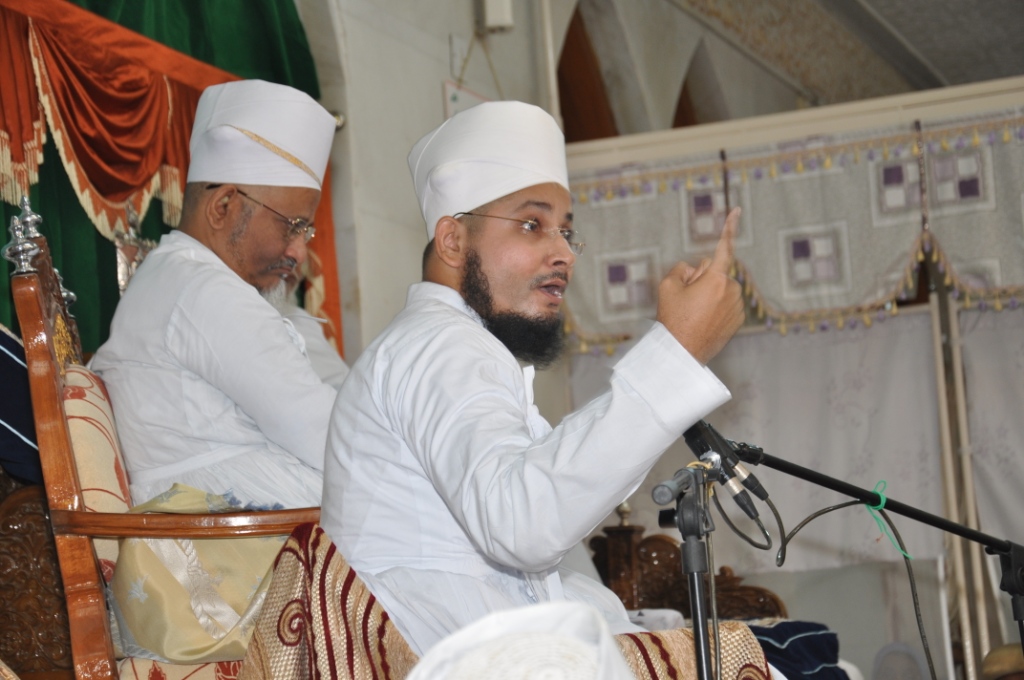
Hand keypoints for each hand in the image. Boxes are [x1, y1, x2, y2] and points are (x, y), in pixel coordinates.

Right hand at [657, 208, 744, 363]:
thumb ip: (682, 269)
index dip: (729, 227)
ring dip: (710, 294)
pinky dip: (715, 307)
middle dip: (704, 278)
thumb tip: (694, 270)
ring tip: (694, 312)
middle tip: (687, 299)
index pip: (724, 248)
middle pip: (716, 272)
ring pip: (721, 288)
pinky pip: (726, 303)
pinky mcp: (738, 320)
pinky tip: (702, 320)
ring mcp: (737, 307)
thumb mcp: (668, 287)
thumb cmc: (674, 320)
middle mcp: (732, 291)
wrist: (682, 353)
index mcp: (716, 279)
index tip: (737, 210)